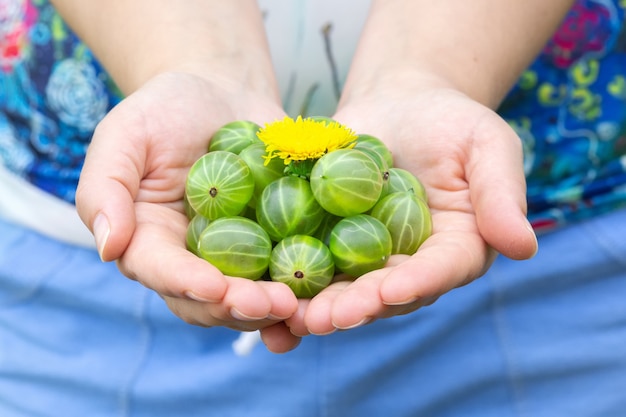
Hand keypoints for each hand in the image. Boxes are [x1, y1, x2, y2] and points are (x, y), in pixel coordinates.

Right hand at [76, 72, 300, 352]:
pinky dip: (303, 290)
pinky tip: (325, 294)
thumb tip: (108, 247)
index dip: (187, 283)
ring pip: (249, 297)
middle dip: (239, 306)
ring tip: (300, 305)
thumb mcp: (126, 135)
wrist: (221, 93)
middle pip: (209, 299)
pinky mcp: (272, 245)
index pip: (161, 271)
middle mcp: (190, 260)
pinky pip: (285, 272)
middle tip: (273, 304)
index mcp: (149, 240)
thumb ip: (106, 187)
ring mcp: (235, 256)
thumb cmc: (166, 109)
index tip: (216, 286)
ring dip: (273, 308)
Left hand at [288, 79, 537, 335]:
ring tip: (291, 316)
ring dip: (317, 306)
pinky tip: (262, 294)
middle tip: (327, 317)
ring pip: (344, 289)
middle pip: (385, 293)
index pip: (439, 272)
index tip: (392, 290)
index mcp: (454, 250)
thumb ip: (501, 194)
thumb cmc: (451, 121)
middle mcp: (410, 265)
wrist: (400, 105)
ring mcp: (367, 258)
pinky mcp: (328, 242)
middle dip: (357, 307)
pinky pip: (310, 264)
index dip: (418, 283)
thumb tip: (523, 247)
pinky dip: (288, 283)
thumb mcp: (486, 145)